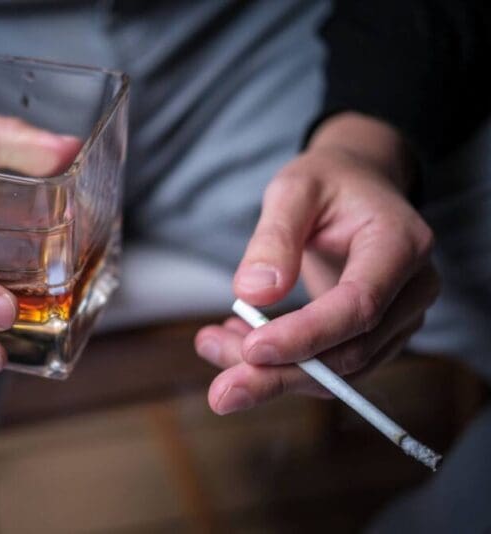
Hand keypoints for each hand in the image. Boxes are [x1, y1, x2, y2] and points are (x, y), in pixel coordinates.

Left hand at [195, 113, 438, 413]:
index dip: (306, 335)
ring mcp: (398, 320)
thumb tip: (253, 293)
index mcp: (401, 244)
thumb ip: (274, 237)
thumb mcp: (293, 189)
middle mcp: (412, 290)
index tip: (251, 349)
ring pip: (336, 372)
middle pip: (349, 353)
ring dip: (271, 375)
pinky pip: (328, 367)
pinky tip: (235, 345)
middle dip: (280, 376)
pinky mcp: (374, 337)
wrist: (356, 188)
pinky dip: (279, 366)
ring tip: (212, 346)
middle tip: (220, 392)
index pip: (360, 306)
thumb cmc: (326, 183)